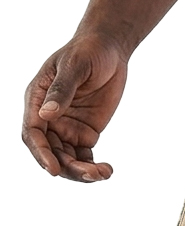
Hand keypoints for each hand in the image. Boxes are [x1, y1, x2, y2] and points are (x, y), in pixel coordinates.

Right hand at [22, 35, 128, 181]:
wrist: (109, 50)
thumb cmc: (87, 51)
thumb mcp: (74, 67)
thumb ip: (62, 90)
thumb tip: (46, 115)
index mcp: (37, 100)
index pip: (33, 134)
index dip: (41, 154)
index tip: (54, 170)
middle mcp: (49, 118)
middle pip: (51, 152)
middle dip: (68, 168)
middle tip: (91, 174)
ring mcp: (67, 128)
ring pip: (68, 159)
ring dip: (82, 172)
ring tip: (103, 173)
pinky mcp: (85, 134)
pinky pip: (85, 158)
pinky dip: (94, 168)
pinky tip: (107, 171)